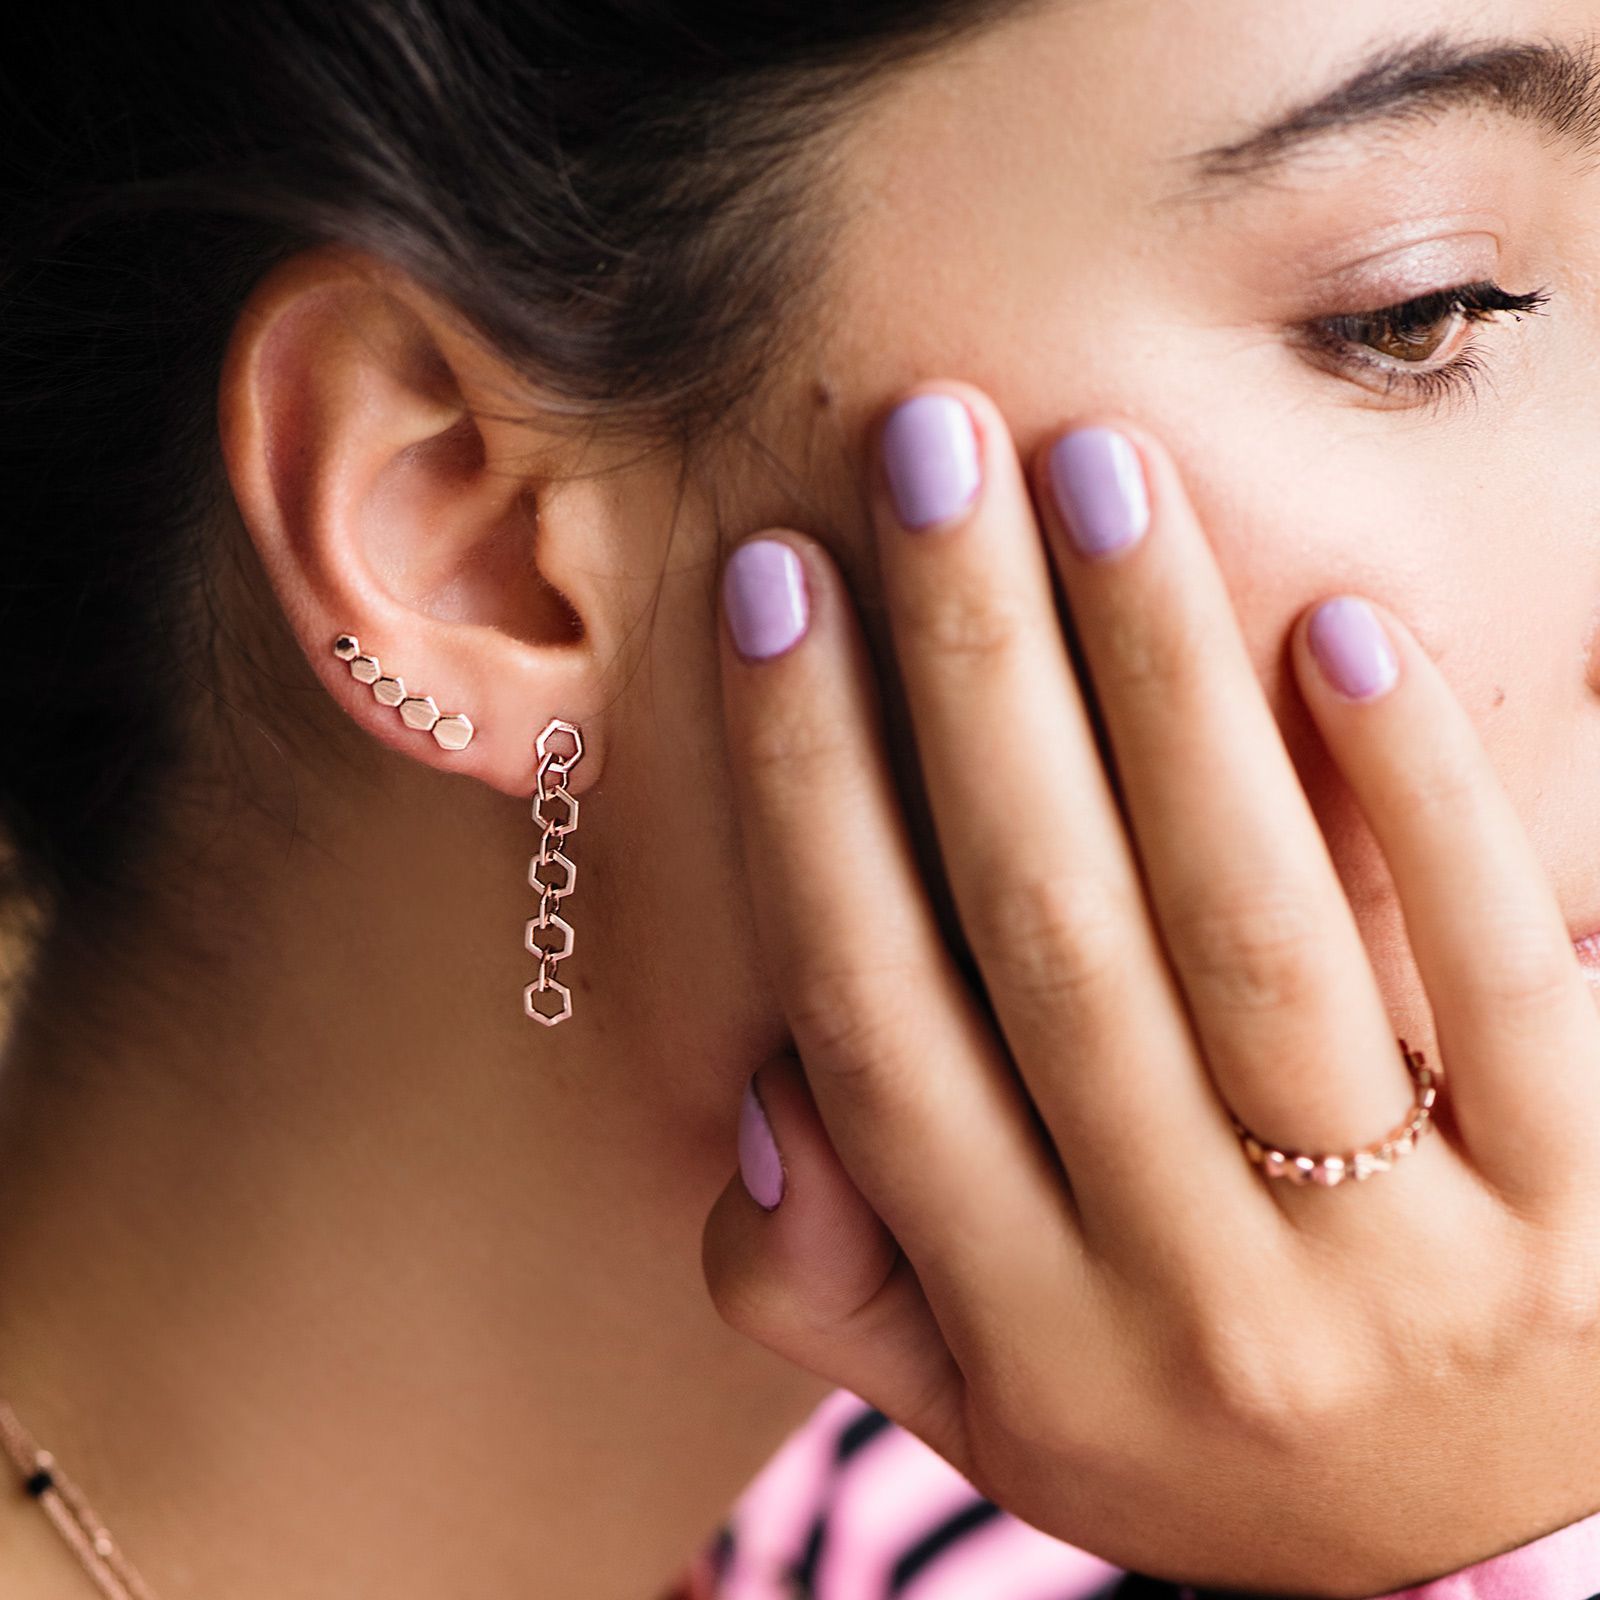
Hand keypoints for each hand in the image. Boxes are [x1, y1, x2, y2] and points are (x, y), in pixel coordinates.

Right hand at [699, 382, 1599, 1596]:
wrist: (1459, 1546)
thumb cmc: (1183, 1420)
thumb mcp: (977, 1409)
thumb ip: (829, 1290)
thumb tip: (766, 1104)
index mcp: (1027, 1339)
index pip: (875, 1027)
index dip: (807, 795)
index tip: (774, 593)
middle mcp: (1196, 1302)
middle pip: (1050, 942)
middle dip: (972, 673)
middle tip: (928, 451)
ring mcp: (1405, 1264)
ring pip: (1252, 935)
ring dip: (1163, 684)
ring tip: (1100, 477)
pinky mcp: (1586, 1214)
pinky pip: (1503, 981)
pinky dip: (1414, 798)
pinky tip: (1338, 626)